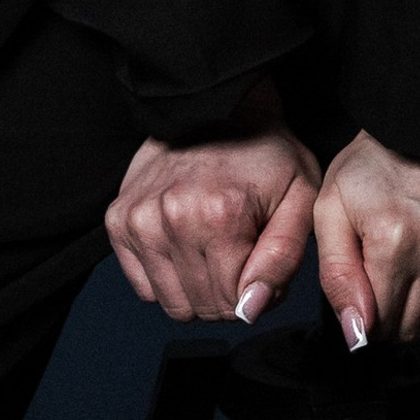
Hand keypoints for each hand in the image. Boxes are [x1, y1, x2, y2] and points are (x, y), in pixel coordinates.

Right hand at [106, 79, 321, 324]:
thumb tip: (248, 310)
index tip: (260, 261)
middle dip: (226, 293)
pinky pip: (143, 287)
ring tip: (213, 248)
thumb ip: (281, 260)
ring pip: (171, 303)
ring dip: (196, 287)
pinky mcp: (117, 221)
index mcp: (219, 215)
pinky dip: (167, 276)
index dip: (254, 294)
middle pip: (202, 307)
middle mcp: (170, 218)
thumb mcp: (301, 198)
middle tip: (239, 253)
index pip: (234, 305)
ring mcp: (138, 219)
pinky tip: (185, 244)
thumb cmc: (267, 153)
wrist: (218, 109)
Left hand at [314, 131, 419, 349]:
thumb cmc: (378, 163)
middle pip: (414, 327)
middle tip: (388, 277)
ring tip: (415, 267)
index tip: (366, 290)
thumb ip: (336, 276)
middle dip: (394, 314)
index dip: (367, 315)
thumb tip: (357, 333)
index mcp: (394, 239)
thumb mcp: (331, 208)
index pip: (380, 323)